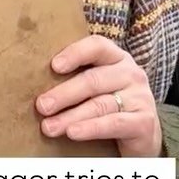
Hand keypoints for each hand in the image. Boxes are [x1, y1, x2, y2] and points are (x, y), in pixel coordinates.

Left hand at [35, 35, 161, 158]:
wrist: (144, 133)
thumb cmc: (111, 104)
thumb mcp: (97, 86)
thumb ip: (76, 79)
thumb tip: (35, 84)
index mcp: (116, 58)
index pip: (97, 46)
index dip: (75, 53)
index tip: (53, 66)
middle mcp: (131, 73)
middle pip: (93, 80)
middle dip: (64, 94)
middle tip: (41, 106)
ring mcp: (140, 97)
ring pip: (99, 104)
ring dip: (70, 116)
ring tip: (49, 127)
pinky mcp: (144, 122)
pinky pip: (113, 123)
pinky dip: (91, 128)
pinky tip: (73, 132)